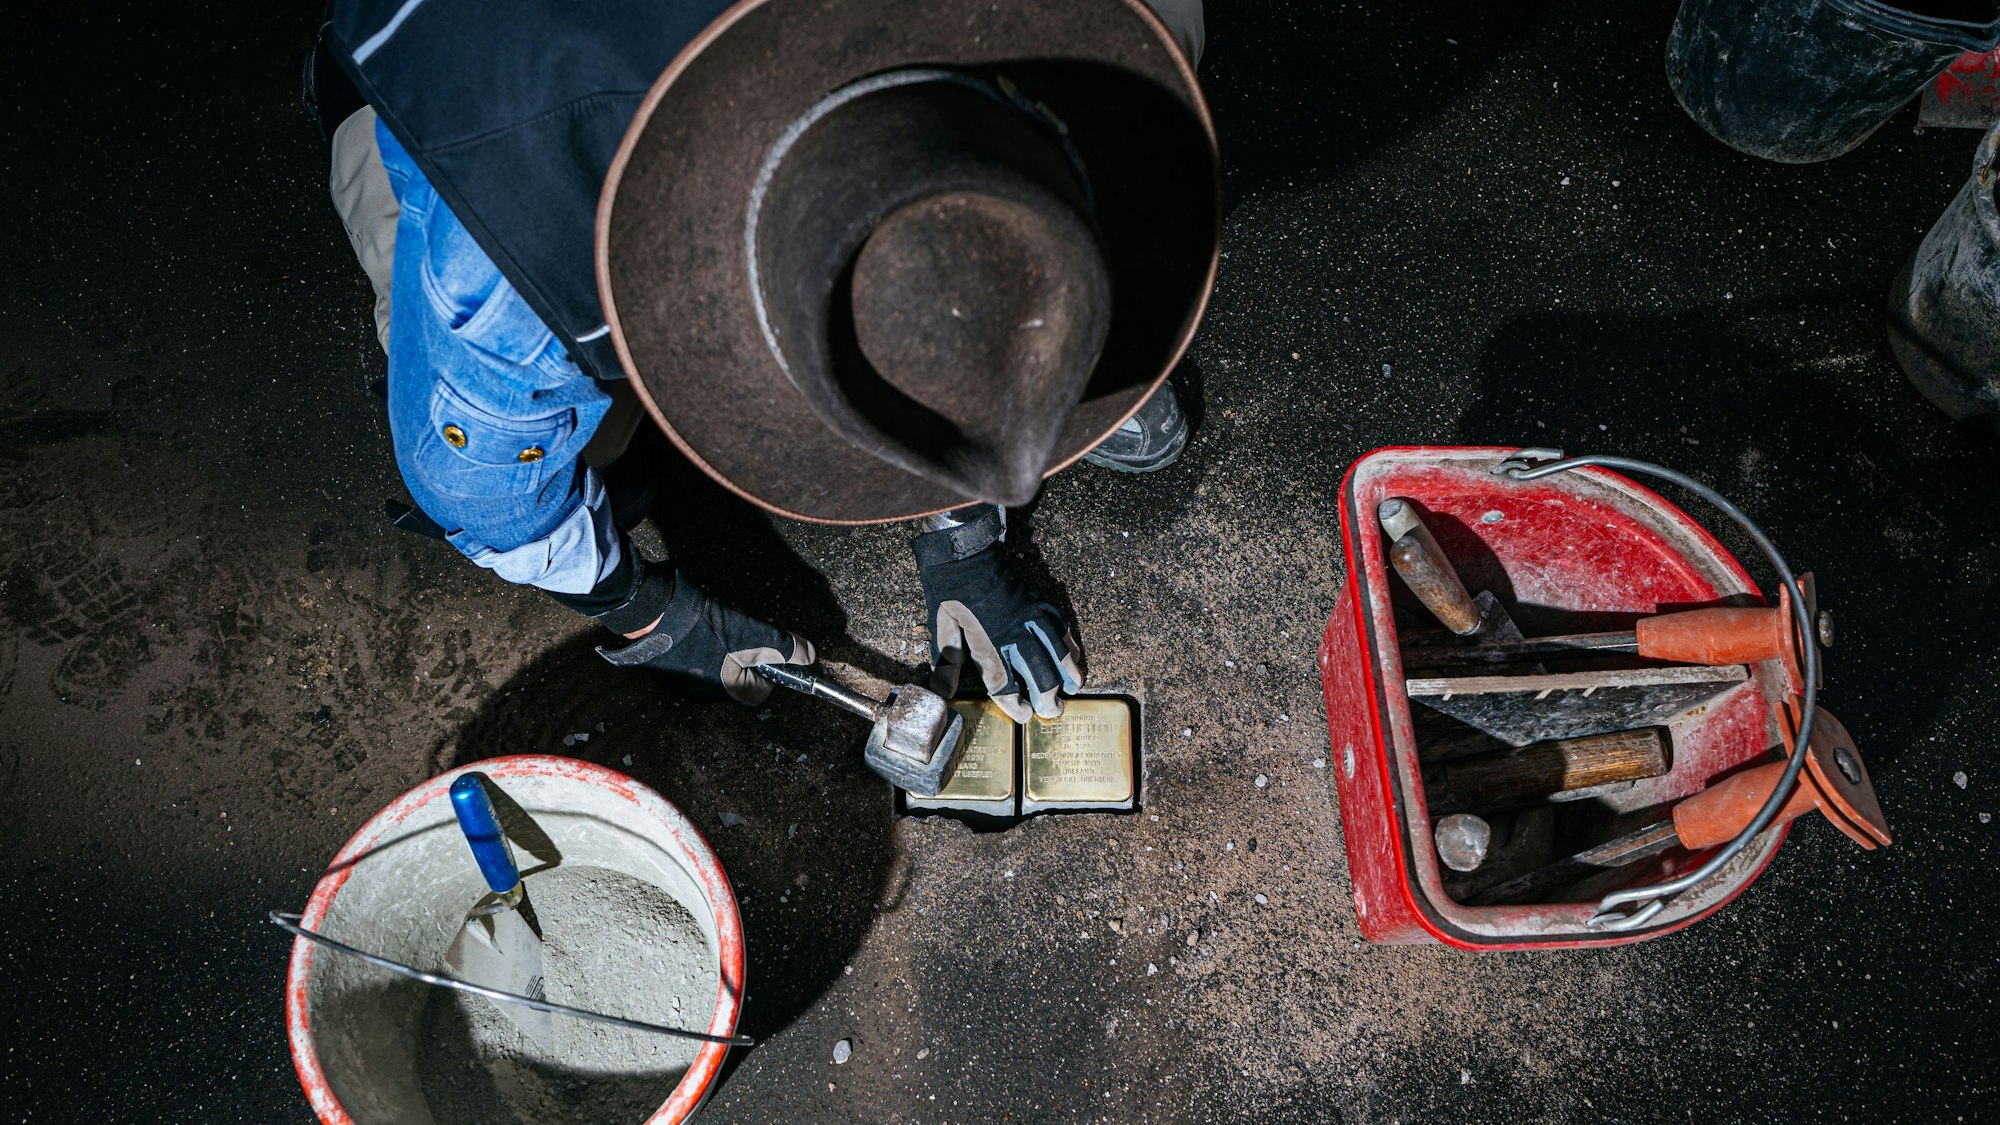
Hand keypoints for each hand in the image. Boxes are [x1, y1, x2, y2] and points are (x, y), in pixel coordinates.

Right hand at [596, 565, 811, 703]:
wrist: (656, 614)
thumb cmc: (708, 627)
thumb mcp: (754, 633)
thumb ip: (785, 647)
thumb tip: (810, 655)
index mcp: (730, 691)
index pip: (762, 690)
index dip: (768, 667)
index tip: (762, 647)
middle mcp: (707, 696)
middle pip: (740, 680)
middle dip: (744, 659)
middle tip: (737, 635)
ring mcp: (684, 687)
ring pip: (717, 672)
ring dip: (721, 655)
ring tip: (715, 631)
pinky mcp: (667, 674)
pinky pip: (694, 666)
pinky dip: (699, 652)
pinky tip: (695, 634)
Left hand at [911, 506, 1082, 722]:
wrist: (964, 553)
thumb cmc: (950, 591)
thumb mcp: (941, 626)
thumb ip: (946, 662)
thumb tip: (941, 693)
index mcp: (987, 642)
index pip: (1004, 682)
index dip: (1015, 703)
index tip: (1023, 715)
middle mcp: (1014, 632)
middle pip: (1038, 671)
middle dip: (1048, 695)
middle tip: (1053, 711)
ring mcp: (1030, 616)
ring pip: (1057, 650)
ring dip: (1068, 672)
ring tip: (1074, 689)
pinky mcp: (1039, 602)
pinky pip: (1061, 626)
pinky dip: (1070, 644)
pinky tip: (1075, 657)